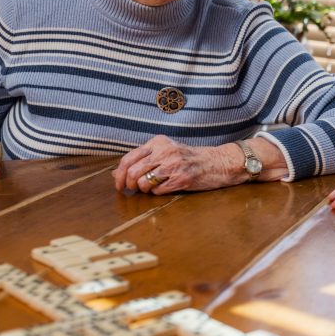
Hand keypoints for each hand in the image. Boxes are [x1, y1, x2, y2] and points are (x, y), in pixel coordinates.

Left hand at [113, 135, 246, 193]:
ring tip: (153, 187)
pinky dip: (158, 192)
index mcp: (158, 142)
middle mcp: (165, 152)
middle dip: (129, 185)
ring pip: (144, 183)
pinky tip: (166, 187)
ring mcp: (174, 166)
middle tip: (133, 189)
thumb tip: (116, 173)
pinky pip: (158, 191)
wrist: (218, 162)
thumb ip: (143, 160)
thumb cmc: (190, 158)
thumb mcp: (166, 152)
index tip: (119, 185)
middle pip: (133, 172)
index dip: (120, 175)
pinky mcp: (182, 179)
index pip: (129, 158)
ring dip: (144, 189)